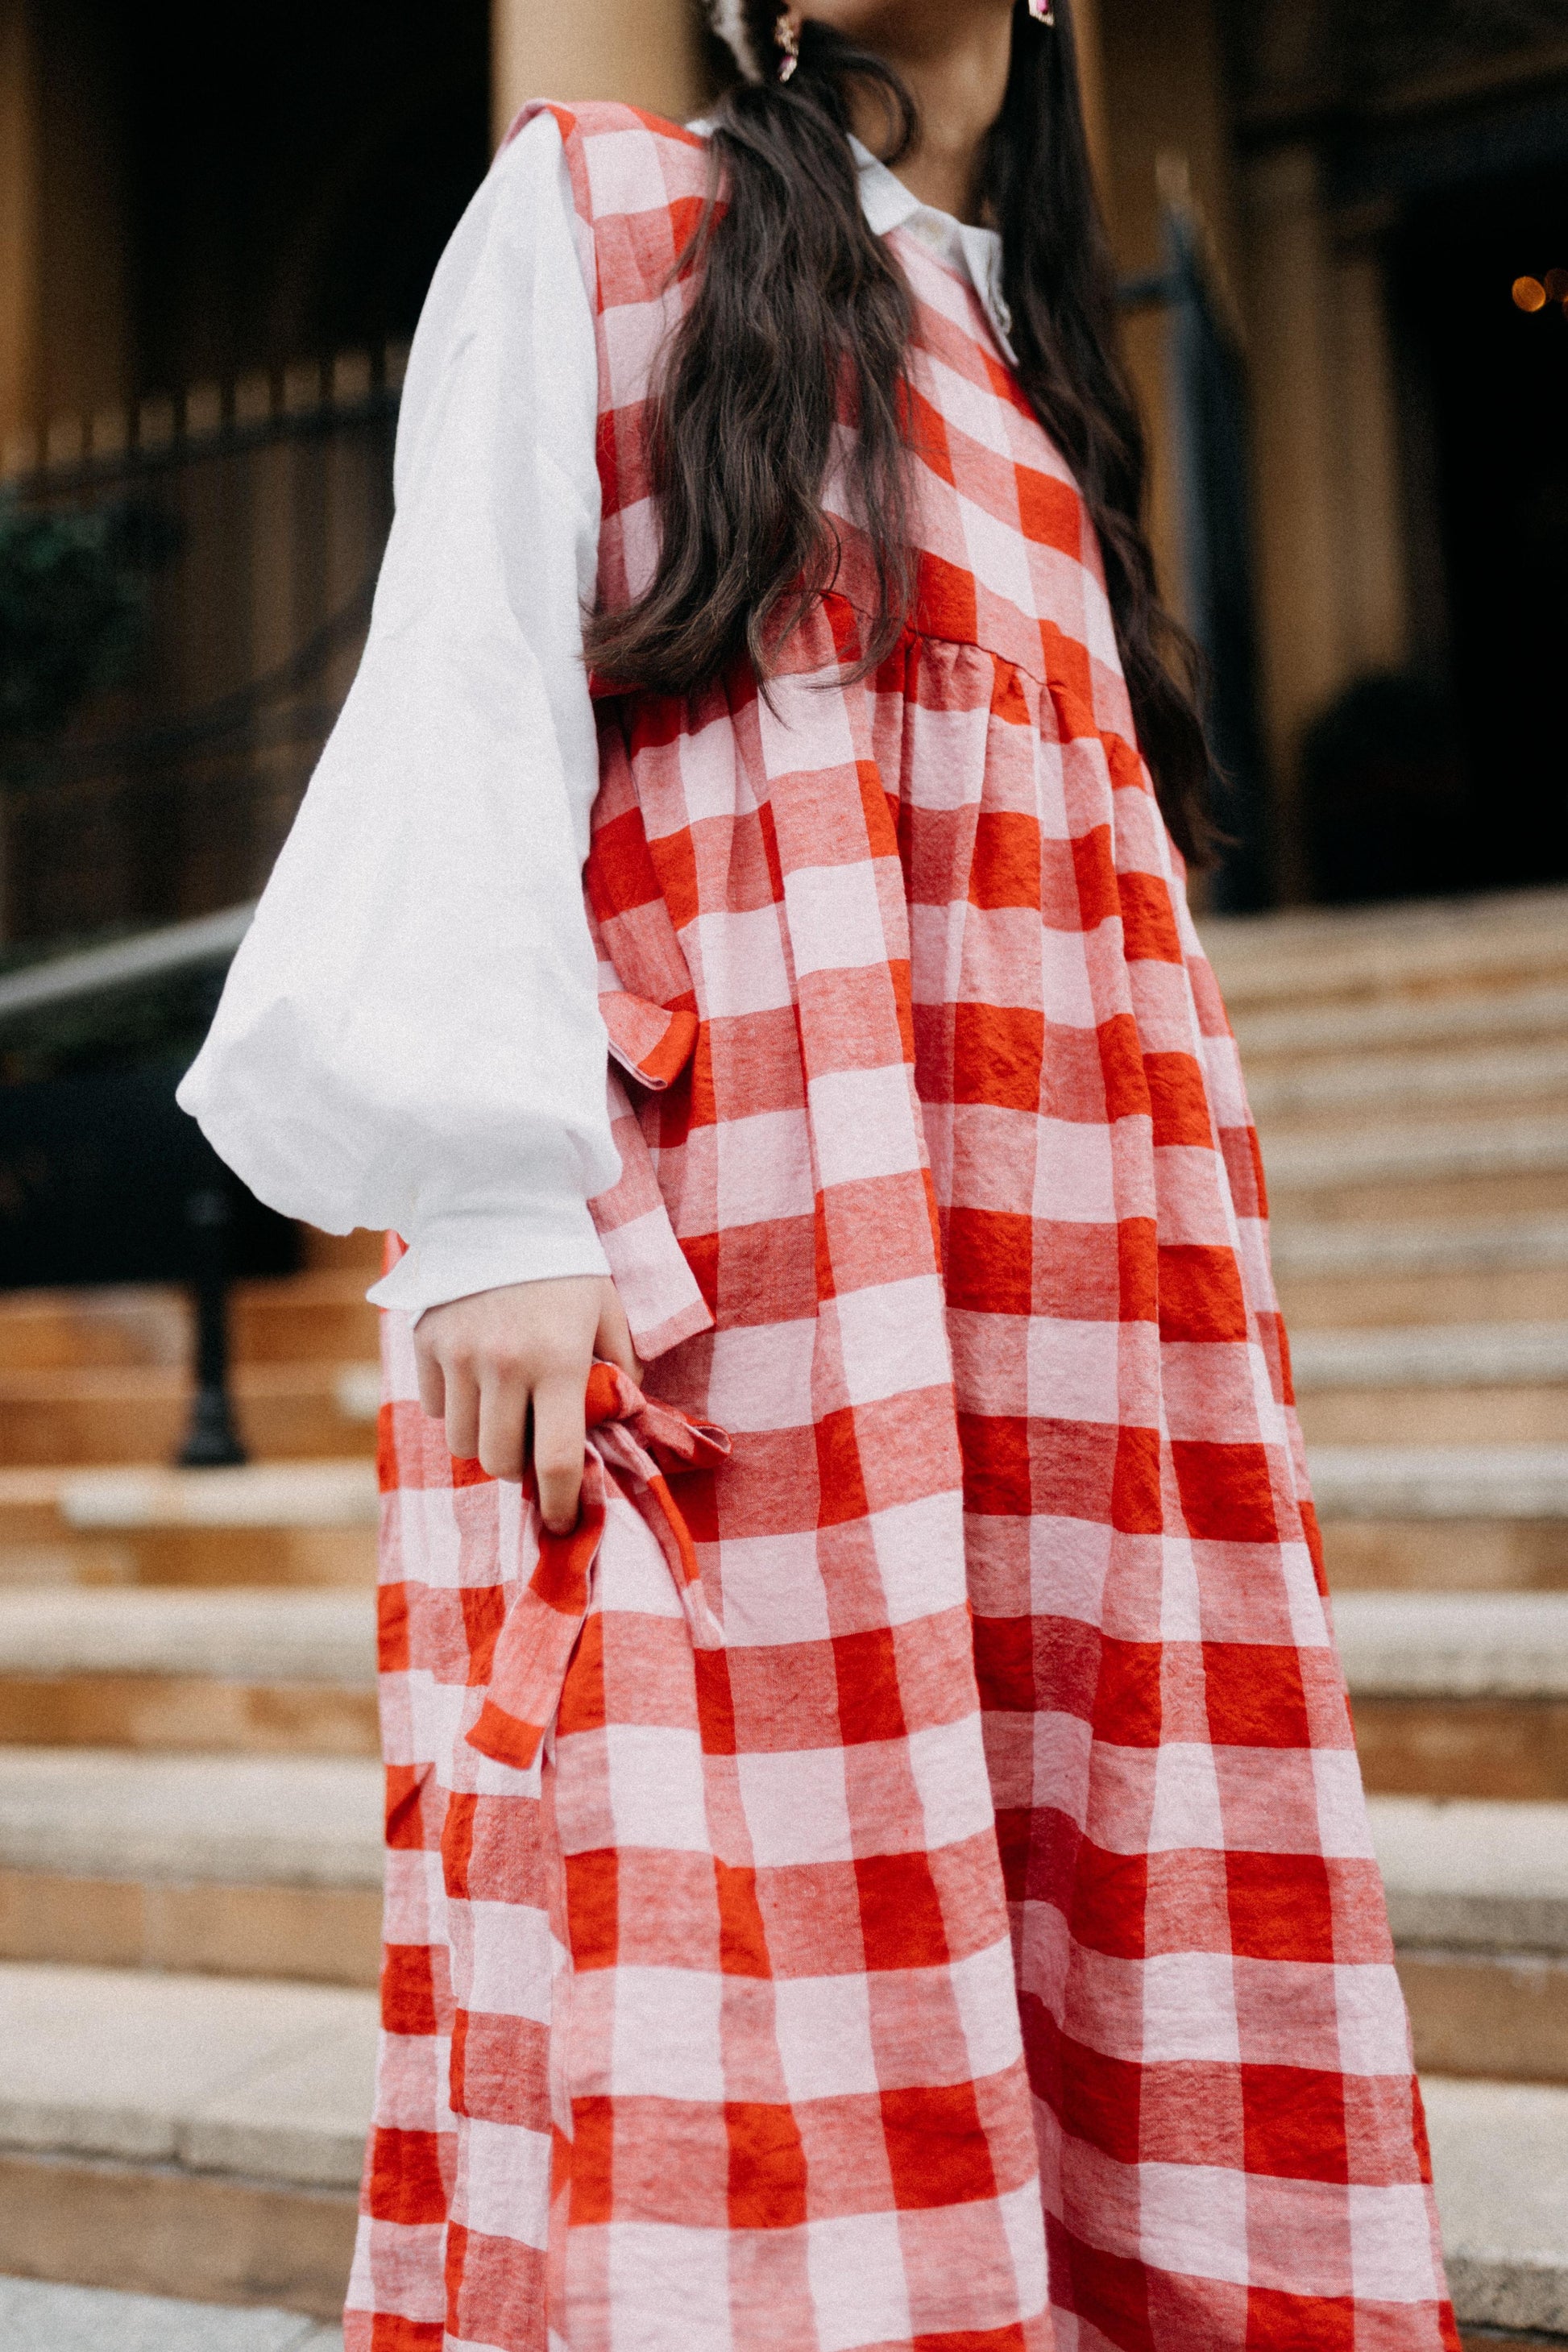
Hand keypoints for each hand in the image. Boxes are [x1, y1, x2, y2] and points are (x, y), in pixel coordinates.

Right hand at [413, 1276, 639, 1531]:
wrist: (500, 1204)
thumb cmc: (565, 1263)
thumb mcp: (609, 1308)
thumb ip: (622, 1367)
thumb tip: (620, 1419)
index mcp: (558, 1361)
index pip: (553, 1460)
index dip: (560, 1503)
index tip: (564, 1521)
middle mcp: (504, 1365)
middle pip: (499, 1461)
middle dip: (519, 1466)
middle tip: (533, 1445)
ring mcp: (458, 1355)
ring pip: (461, 1442)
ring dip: (484, 1440)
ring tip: (504, 1411)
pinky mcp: (426, 1342)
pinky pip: (434, 1407)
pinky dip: (453, 1408)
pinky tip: (474, 1379)